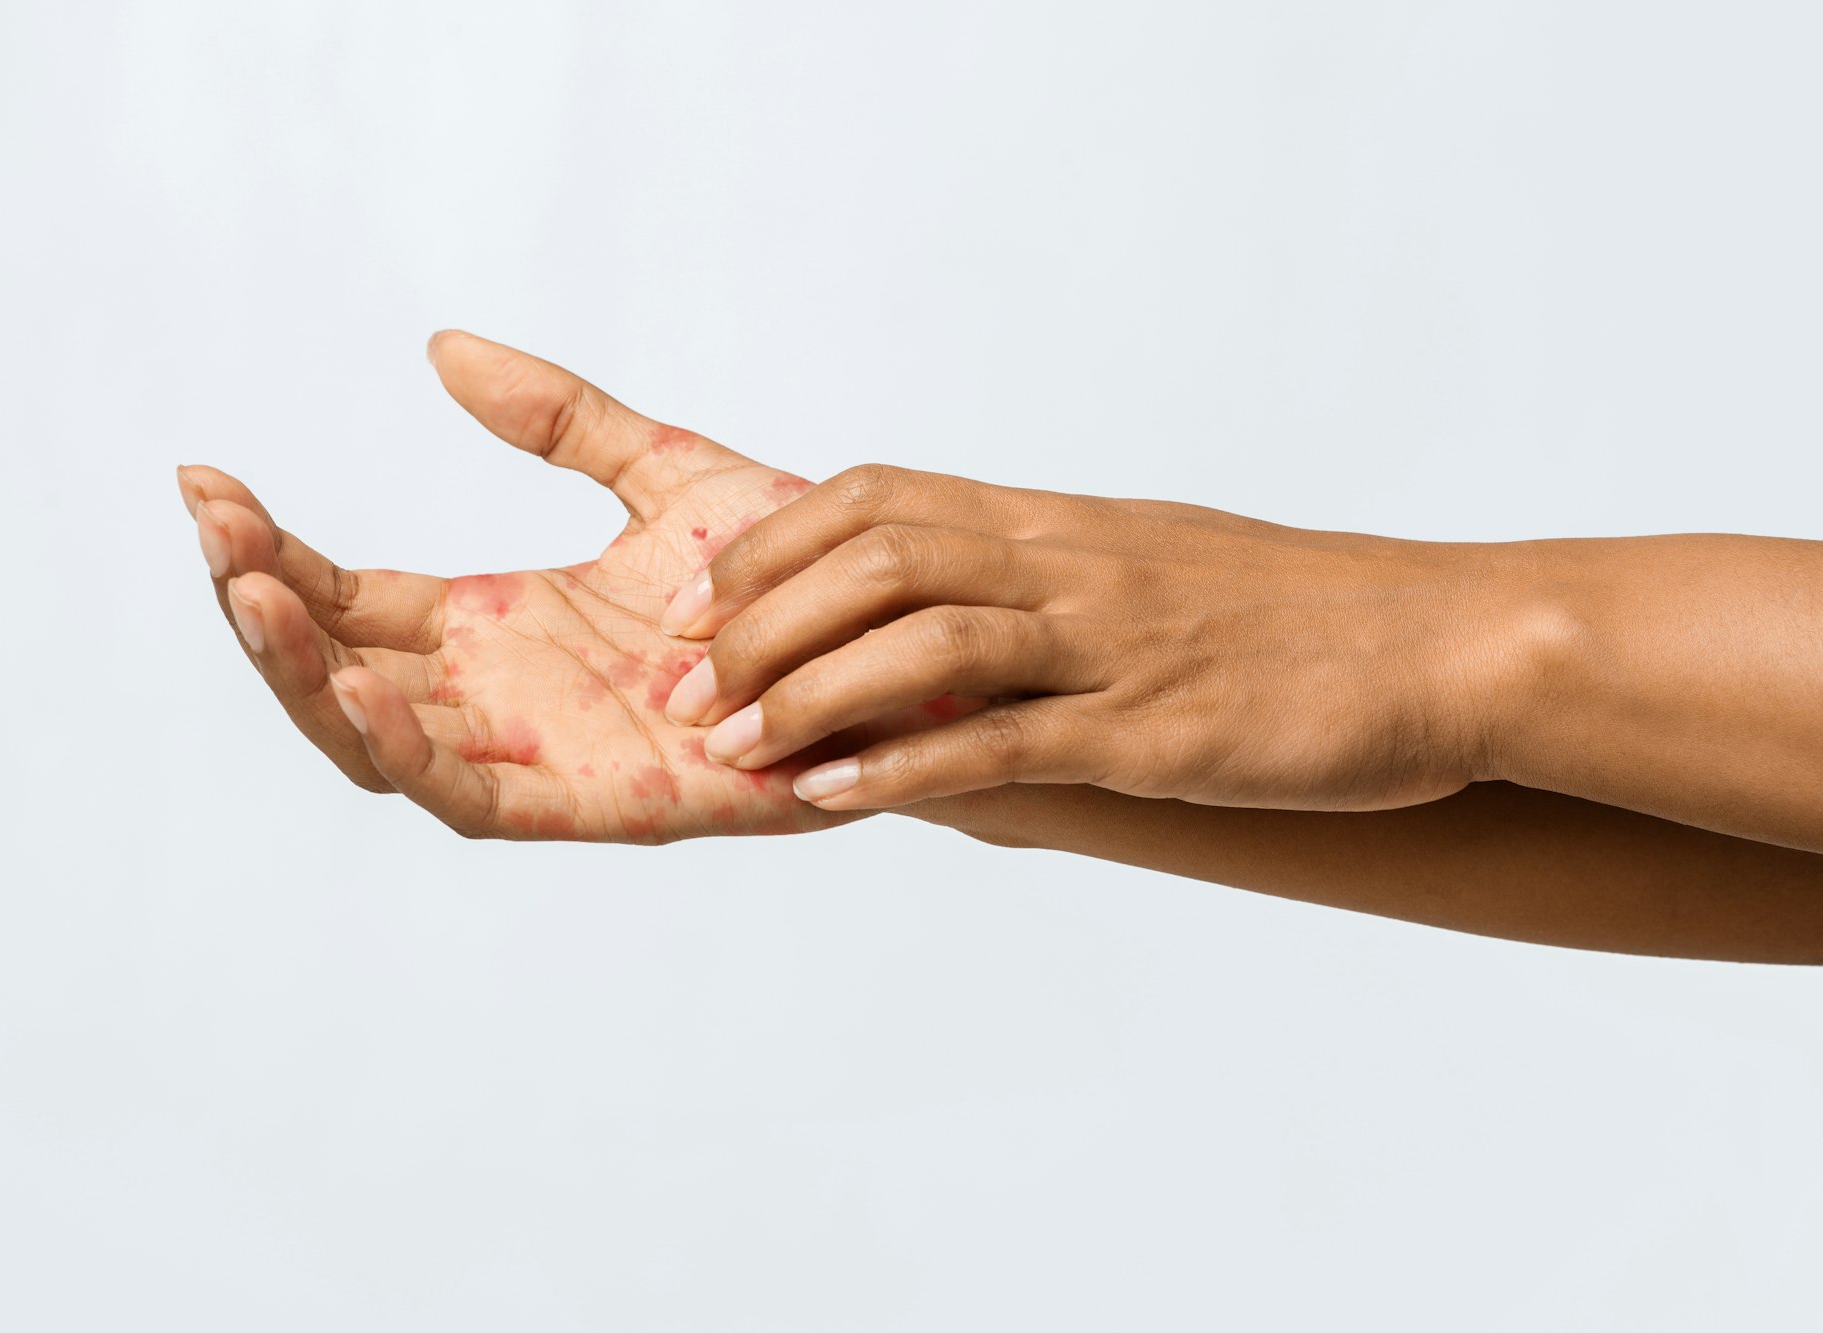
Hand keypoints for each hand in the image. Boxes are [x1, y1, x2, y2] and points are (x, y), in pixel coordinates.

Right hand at [182, 331, 884, 841]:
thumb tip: (445, 349)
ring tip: (251, 594)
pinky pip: (469, 795)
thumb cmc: (789, 582)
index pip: (346, 597)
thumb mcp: (661, 476)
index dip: (271, 549)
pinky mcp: (592, 808)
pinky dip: (406, 751)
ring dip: (303, 678)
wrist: (894, 648)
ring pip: (377, 740)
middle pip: (335, 669)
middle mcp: (497, 698)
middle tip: (213, 528)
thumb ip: (561, 420)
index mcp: (492, 626)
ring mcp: (537, 757)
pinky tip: (357, 684)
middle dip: (261, 607)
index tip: (205, 481)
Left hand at [658, 465, 1517, 812]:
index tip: (703, 594)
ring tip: (728, 745)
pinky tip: (831, 795)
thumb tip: (954, 601)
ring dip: (807, 691)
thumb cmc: (1297, 614)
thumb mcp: (1152, 565)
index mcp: (1064, 522)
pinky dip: (905, 764)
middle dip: (760, 619)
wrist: (1445, 643)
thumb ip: (1050, 576)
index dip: (776, 543)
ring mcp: (1113, 643)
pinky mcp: (1154, 727)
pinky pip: (1006, 739)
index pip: (884, 495)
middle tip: (683, 684)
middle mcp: (1073, 563)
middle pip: (879, 555)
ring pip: (925, 638)